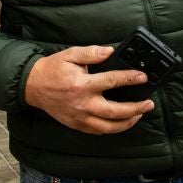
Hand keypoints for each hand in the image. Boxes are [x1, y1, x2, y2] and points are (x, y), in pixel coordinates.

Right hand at [24, 46, 154, 133]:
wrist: (33, 86)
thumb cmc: (53, 69)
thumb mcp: (70, 54)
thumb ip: (91, 53)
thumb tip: (109, 51)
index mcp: (82, 85)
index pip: (112, 82)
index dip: (130, 79)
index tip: (142, 77)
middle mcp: (83, 104)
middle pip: (116, 111)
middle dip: (136, 108)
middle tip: (149, 104)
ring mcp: (80, 117)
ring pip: (109, 127)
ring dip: (127, 122)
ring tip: (139, 115)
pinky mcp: (77, 125)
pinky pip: (99, 131)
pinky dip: (113, 128)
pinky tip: (121, 122)